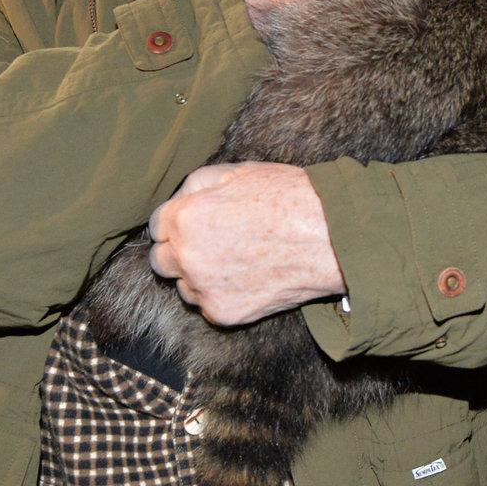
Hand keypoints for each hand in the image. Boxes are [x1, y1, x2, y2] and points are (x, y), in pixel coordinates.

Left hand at [147, 161, 345, 325]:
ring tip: (235, 259)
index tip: (196, 222)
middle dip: (180, 250)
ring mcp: (204, 289)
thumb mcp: (239, 171)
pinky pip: (208, 305)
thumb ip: (197, 184)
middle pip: (162, 260)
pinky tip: (247, 277)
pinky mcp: (224, 314)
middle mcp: (187, 257)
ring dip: (198, 275)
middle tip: (213, 242)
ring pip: (183, 286)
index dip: (178, 221)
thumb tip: (181, 199)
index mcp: (185, 218)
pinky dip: (221, 294)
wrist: (329, 238)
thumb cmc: (288, 197)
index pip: (157, 226)